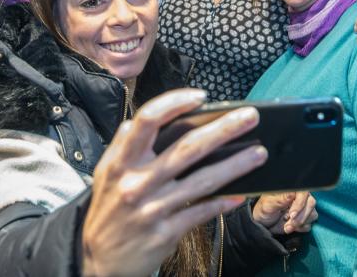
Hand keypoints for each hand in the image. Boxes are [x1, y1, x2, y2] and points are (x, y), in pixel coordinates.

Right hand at [81, 89, 267, 276]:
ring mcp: (153, 208)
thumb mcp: (105, 172)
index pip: (147, 120)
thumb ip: (123, 144)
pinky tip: (240, 195)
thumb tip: (143, 119)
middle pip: (186, 148)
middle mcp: (136, 182)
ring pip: (202, 181)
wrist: (98, 259)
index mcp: (120, 161)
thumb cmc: (107, 210)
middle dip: (223, 129)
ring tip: (258, 153)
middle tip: (249, 117)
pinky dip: (222, 203)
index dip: (174, 103)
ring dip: (235, 165)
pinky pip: (201, 213)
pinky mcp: (166, 232)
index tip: (200, 97)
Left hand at [252, 191, 317, 234]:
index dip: (300, 203)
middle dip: (299, 217)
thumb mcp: (269, 205)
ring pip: (312, 215)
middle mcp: (299, 198)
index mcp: (291, 191)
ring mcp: (303, 209)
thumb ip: (281, 199)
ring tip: (286, 227)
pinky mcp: (304, 219)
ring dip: (299, 223)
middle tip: (287, 224)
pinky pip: (309, 224)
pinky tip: (290, 227)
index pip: (303, 192)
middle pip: (310, 204)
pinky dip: (300, 229)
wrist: (263, 224)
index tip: (291, 215)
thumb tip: (292, 192)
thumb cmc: (264, 211)